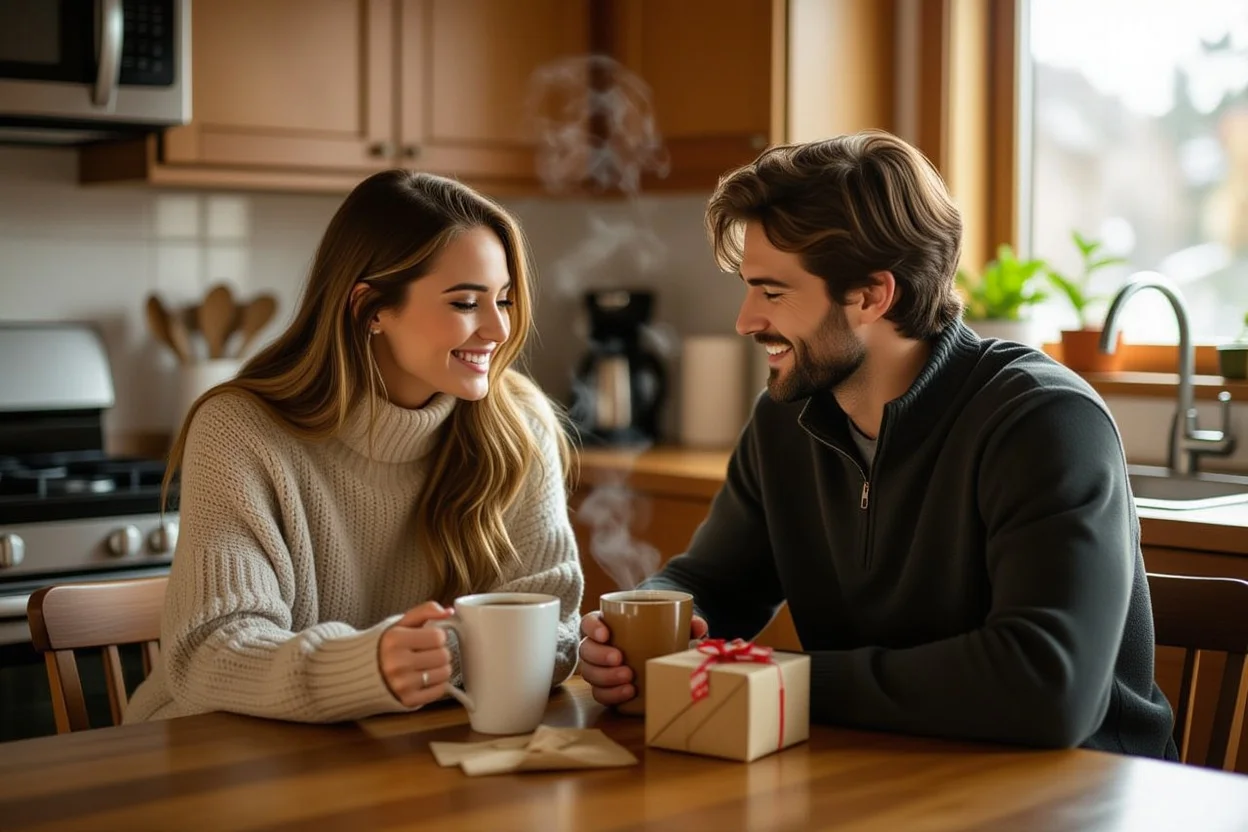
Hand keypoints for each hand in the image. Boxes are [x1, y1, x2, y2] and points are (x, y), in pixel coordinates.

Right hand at [379, 601, 454, 708]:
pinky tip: (424, 678)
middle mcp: (397, 663)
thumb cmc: (386, 646)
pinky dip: (437, 683)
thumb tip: (448, 611)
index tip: (429, 638)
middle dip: (439, 651)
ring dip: (440, 667)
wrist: (361, 673)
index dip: (437, 635)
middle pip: (443, 655)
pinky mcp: (408, 700)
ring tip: (425, 664)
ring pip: (445, 673)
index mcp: (394, 640)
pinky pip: (440, 690)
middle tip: (427, 652)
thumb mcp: (401, 623)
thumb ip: (425, 611)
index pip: (438, 636)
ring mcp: (403, 684)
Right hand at [578, 611, 708, 706]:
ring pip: (589, 673)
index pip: (589, 622)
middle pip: (586, 649)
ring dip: (606, 678)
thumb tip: (698, 627)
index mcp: (608, 625)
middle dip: (600, 656)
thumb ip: (688, 624)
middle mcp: (598, 646)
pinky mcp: (606, 687)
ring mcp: (599, 668)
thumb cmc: (663, 636)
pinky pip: (599, 694)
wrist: (662, 658)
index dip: (592, 627)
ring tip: (629, 680)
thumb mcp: (675, 626)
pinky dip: (611, 694)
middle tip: (621, 660)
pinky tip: (628, 693)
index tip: (606, 634)